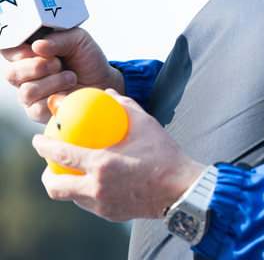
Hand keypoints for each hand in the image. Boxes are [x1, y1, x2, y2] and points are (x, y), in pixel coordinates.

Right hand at [4, 28, 124, 122]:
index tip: (38, 47)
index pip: (8, 50)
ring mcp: (29, 96)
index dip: (20, 49)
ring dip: (54, 81)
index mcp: (28, 55)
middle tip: (58, 63)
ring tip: (71, 77)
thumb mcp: (79, 40)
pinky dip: (58, 95)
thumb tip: (37, 46)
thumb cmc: (87, 59)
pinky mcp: (37, 112)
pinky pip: (37, 107)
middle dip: (38, 66)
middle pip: (12, 73)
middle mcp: (24, 76)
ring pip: (27, 91)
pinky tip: (69, 90)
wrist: (103, 81)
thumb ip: (58, 39)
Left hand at [33, 90, 205, 221]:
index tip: (37, 140)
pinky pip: (92, 204)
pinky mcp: (112, 214)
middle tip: (50, 165)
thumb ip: (124, 106)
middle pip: (57, 187)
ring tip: (73, 174)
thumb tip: (108, 93)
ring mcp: (102, 205)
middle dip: (47, 176)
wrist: (181, 189)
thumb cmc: (164, 154)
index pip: (61, 154)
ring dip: (68, 186)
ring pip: (73, 197)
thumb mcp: (146, 124)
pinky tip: (98, 184)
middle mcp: (96, 188)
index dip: (43, 147)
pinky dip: (88, 193)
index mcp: (101, 164)